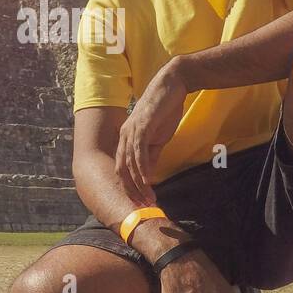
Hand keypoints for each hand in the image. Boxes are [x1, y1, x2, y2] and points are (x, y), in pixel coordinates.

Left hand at [115, 59, 187, 205]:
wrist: (172, 86)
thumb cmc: (165, 111)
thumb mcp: (158, 138)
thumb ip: (151, 155)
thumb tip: (147, 175)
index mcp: (126, 139)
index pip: (122, 168)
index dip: (128, 186)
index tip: (139, 201)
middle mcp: (124, 136)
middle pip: (121, 170)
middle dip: (130, 190)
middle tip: (142, 206)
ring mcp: (131, 131)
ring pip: (129, 164)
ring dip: (138, 184)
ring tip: (148, 198)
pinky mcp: (141, 127)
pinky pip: (138, 152)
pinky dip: (141, 169)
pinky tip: (147, 181)